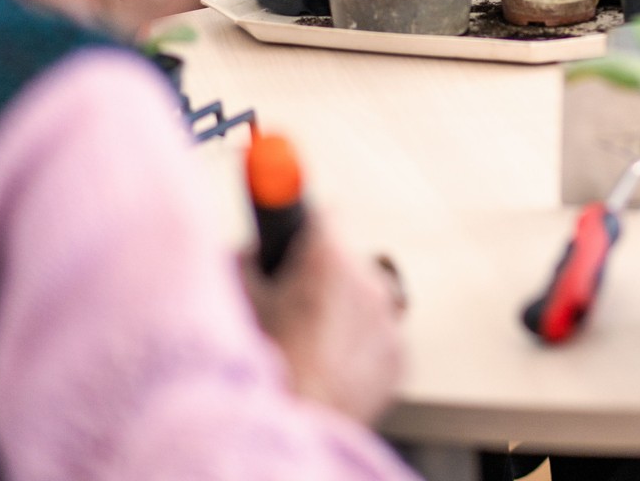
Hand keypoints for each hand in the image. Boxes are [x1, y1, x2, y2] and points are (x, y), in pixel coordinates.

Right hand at [242, 214, 404, 425]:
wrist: (293, 425)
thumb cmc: (266, 364)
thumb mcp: (240, 300)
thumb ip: (247, 261)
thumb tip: (254, 250)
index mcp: (329, 258)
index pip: (329, 213)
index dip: (309, 228)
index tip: (302, 234)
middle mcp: (368, 282)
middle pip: (349, 262)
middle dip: (326, 277)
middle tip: (296, 305)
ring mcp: (388, 321)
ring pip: (369, 301)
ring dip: (348, 312)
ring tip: (312, 343)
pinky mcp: (399, 357)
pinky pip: (380, 339)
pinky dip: (361, 347)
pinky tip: (330, 366)